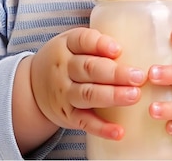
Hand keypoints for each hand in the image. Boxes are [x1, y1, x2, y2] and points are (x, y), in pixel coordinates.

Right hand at [28, 27, 145, 140]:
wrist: (32, 86)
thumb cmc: (65, 59)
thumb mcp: (72, 43)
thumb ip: (96, 42)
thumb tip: (136, 45)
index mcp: (67, 45)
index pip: (82, 40)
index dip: (100, 44)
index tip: (118, 49)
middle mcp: (64, 68)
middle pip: (89, 68)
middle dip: (115, 73)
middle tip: (138, 76)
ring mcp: (64, 93)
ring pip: (88, 94)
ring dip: (112, 96)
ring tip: (134, 96)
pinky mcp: (67, 115)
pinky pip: (85, 122)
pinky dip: (102, 128)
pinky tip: (118, 131)